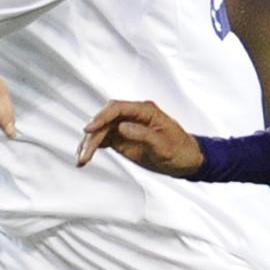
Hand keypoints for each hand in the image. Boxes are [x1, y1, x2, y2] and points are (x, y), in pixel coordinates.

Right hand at [77, 100, 203, 175]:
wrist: (187, 160)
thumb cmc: (180, 150)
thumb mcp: (165, 146)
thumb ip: (143, 135)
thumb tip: (121, 127)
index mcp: (145, 111)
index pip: (117, 108)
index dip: (101, 117)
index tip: (89, 129)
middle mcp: (133, 116)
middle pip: (105, 119)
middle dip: (92, 135)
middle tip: (84, 154)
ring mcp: (126, 127)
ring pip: (102, 130)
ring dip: (89, 143)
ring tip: (81, 160)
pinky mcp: (123, 139)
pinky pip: (103, 139)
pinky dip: (93, 147)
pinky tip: (84, 157)